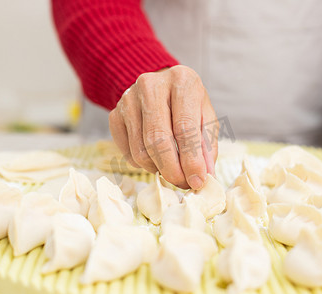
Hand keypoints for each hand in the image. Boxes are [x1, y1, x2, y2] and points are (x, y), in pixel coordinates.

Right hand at [109, 65, 218, 189]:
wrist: (159, 84)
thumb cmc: (186, 102)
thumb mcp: (205, 116)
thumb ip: (207, 144)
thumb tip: (205, 176)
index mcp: (181, 81)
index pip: (184, 128)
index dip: (191, 160)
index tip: (197, 181)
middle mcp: (151, 86)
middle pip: (158, 140)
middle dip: (172, 170)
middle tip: (183, 184)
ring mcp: (128, 100)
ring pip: (141, 150)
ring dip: (158, 169)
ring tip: (171, 170)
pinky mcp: (114, 114)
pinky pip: (127, 152)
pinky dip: (143, 164)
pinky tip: (155, 159)